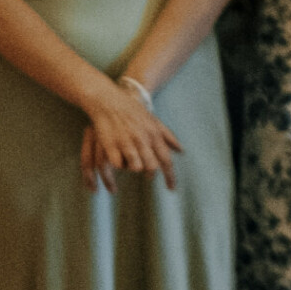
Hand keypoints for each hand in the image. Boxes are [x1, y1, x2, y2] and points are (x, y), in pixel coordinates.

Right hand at [80, 75, 181, 192]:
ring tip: (130, 161)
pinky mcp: (110, 145)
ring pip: (135, 167)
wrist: (108, 100)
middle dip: (150, 173)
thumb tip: (181, 151)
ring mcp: (126, 142)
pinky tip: (117, 157)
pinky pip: (118, 164)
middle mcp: (142, 139)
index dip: (170, 176)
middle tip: (146, 174)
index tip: (171, 189)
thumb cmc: (133, 110)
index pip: (166, 160)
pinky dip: (119, 164)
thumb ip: (168, 136)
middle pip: (151, 167)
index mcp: (154, 134)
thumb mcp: (154, 120)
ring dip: (134, 167)